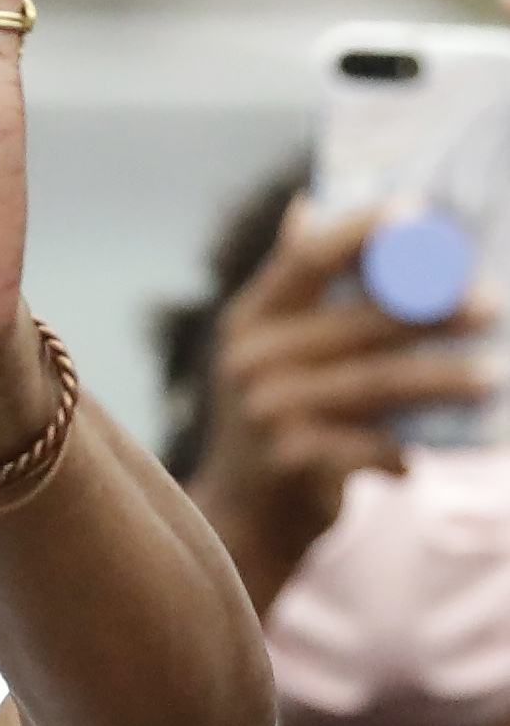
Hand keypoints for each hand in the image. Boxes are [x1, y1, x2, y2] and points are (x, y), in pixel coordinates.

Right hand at [186, 198, 495, 612]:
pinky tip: (421, 460)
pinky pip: (370, 446)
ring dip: (446, 378)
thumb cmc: (276, 423)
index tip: (420, 212)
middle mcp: (252, 359)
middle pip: (364, 320)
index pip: (309, 257)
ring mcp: (268, 410)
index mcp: (250, 321)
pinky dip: (403, 453)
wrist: (241, 520)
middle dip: (436, 310)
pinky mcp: (291, 459)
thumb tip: (308, 205)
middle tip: (493, 304)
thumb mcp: (268, 351)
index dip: (365, 231)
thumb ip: (293, 288)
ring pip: (380, 382)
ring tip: (495, 377)